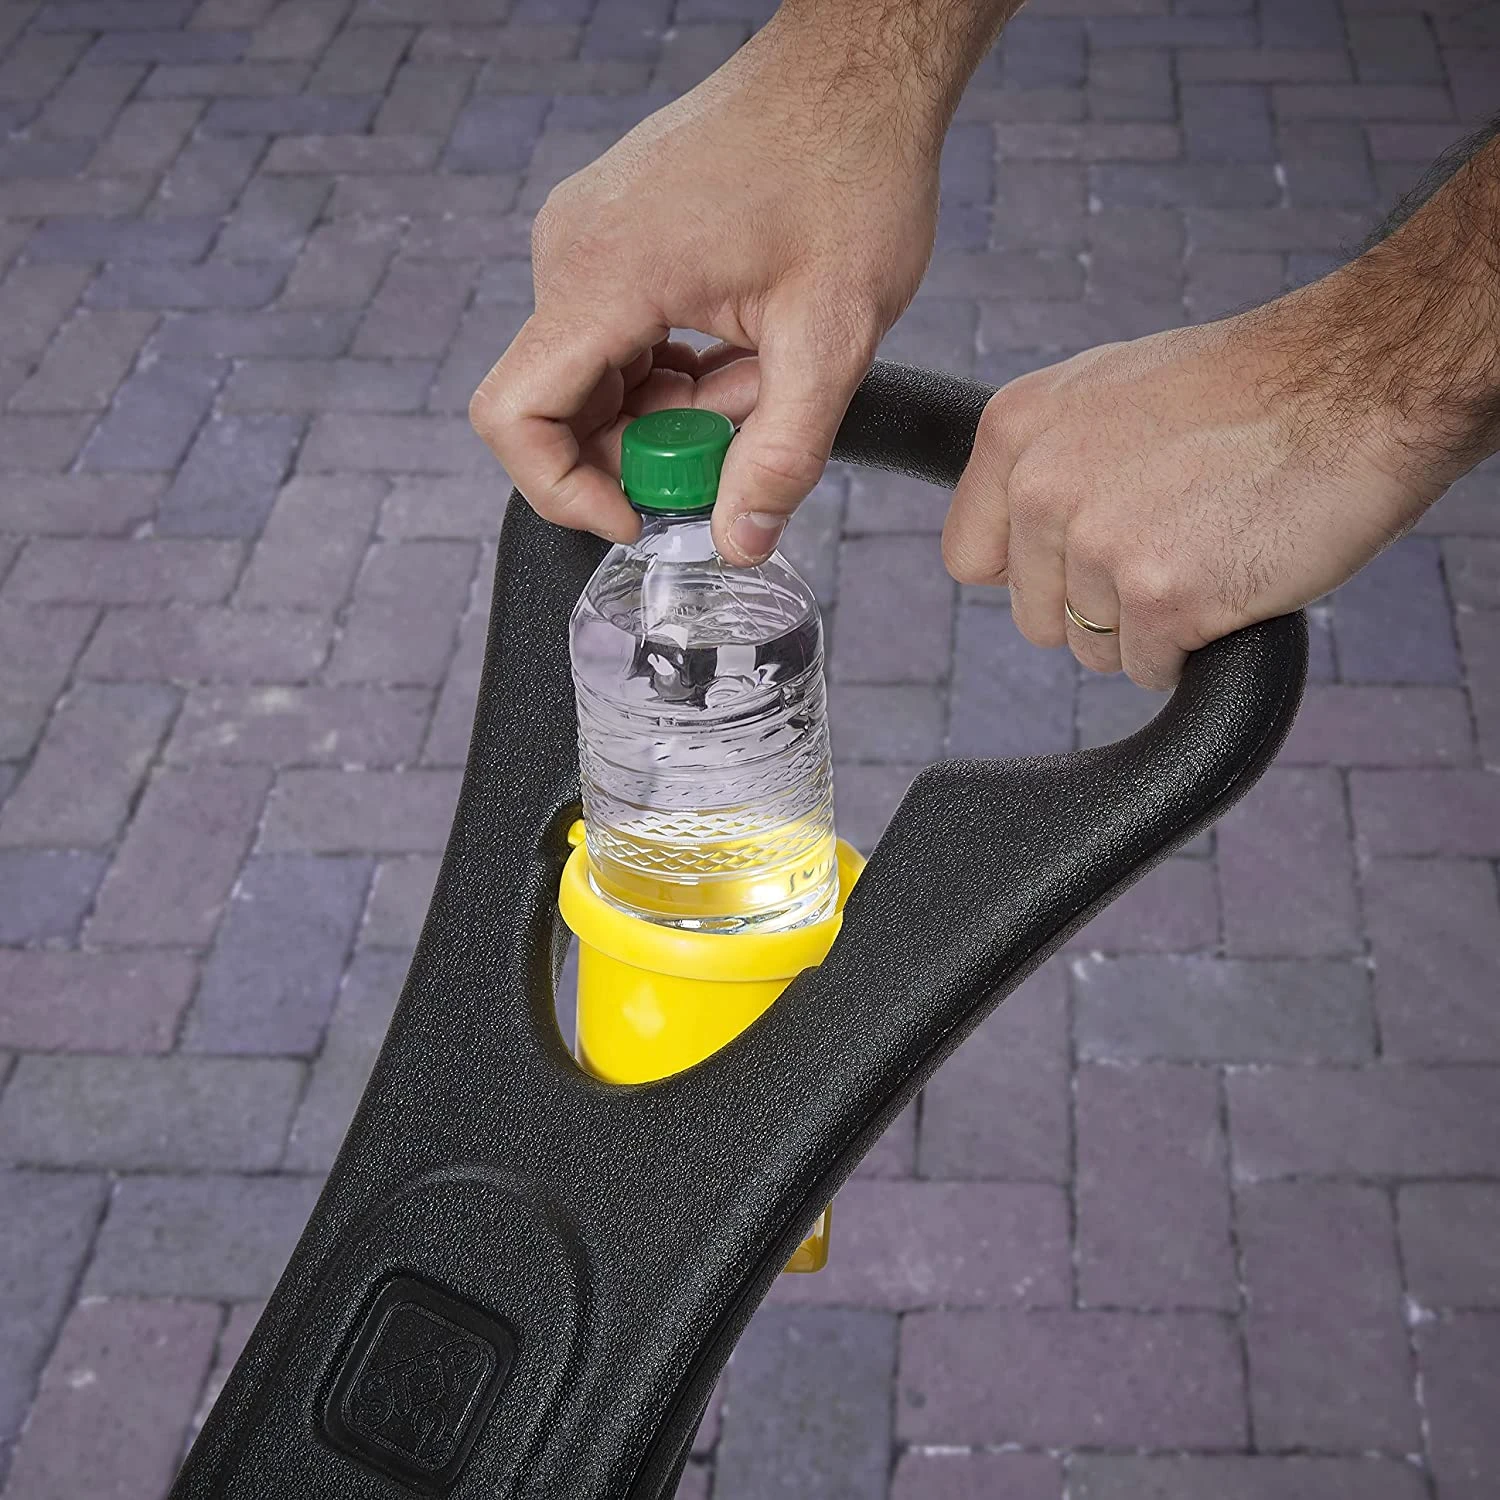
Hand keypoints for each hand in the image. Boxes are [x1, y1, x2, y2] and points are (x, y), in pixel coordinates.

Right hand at [469, 13, 941, 563]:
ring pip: (597, 382)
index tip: (639, 516)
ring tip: (762, 376)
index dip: (563, 492)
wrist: (857, 71)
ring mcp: (587, 243)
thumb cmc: (849, 168)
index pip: (514, 417)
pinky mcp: (614, 241)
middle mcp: (571, 253)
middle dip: (651, 451)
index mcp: (603, 273)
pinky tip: (746, 353)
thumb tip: (739, 543)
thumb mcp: (832, 334)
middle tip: (744, 433)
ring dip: (676, 413)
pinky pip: (619, 344)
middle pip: (559, 410)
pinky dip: (677, 376)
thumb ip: (783, 454)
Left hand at [942, 281, 1450, 689]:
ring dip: (1150, 625)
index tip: (1082, 554)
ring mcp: (1099, 543)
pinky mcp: (1159, 596)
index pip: (970, 559)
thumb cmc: (1246, 389)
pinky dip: (1191, 648)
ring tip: (1209, 549)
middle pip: (1035, 617)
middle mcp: (1042, 486)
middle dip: (1099, 603)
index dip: (1031, 572)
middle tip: (1174, 541)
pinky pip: (1146, 670)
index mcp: (1017, 432)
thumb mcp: (1106, 393)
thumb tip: (1004, 540)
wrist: (1363, 382)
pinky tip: (1231, 582)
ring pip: (1092, 649)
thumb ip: (1041, 464)